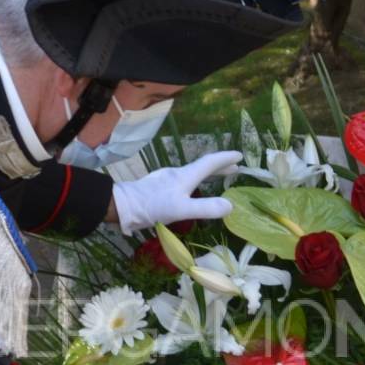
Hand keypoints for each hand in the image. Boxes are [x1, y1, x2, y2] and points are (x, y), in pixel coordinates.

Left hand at [109, 150, 239, 235]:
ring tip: (217, 179)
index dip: (225, 159)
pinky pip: (183, 180)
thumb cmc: (154, 206)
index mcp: (186, 176)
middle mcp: (178, 173)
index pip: (210, 163)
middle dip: (219, 166)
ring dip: (207, 174)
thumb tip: (230, 205)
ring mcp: (167, 179)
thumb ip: (206, 207)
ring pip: (192, 173)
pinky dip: (195, 181)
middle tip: (235, 167)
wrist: (124, 206)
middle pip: (202, 166)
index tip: (240, 155)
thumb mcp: (182, 209)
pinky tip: (191, 191)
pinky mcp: (159, 186)